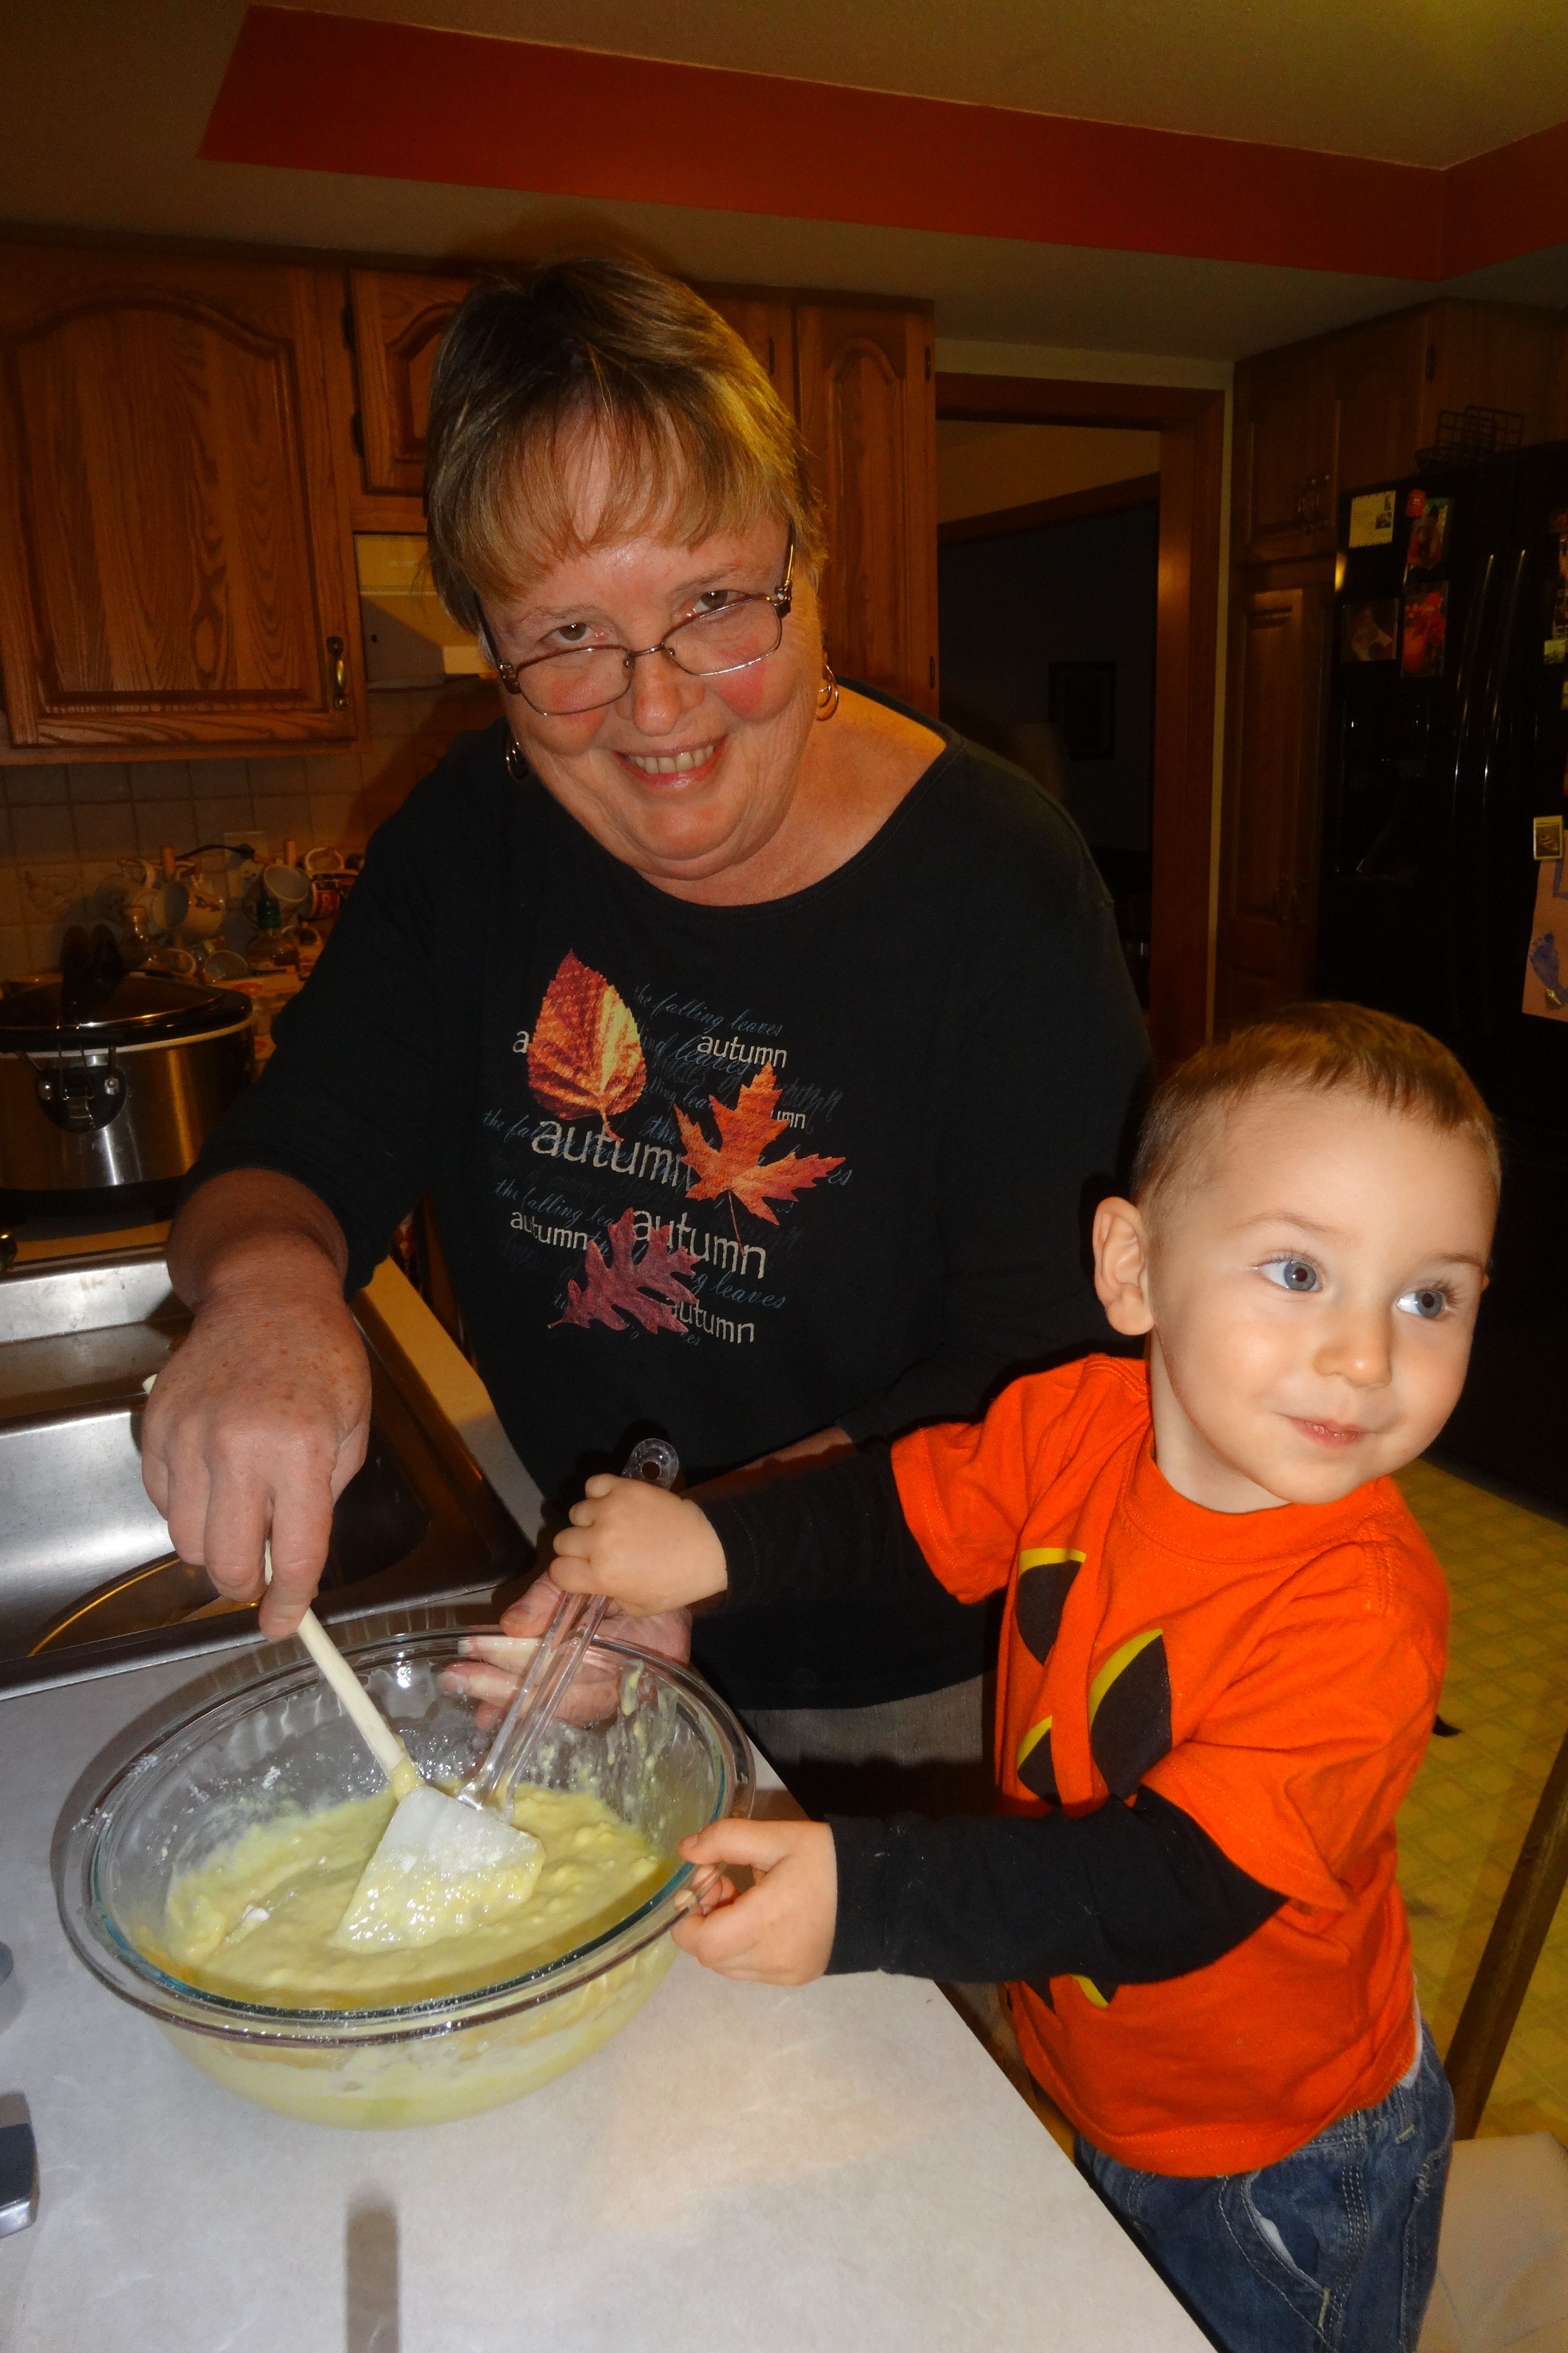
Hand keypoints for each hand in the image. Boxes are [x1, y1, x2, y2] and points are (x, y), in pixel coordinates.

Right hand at [141, 1246, 370, 1638]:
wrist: (268, 1294)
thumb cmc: (322, 1358)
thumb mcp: (352, 1428)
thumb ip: (323, 1498)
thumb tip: (293, 1561)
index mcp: (300, 1450)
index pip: (293, 1555)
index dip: (288, 1603)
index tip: (282, 1625)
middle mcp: (238, 1446)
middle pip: (225, 1563)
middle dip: (244, 1586)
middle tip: (259, 1578)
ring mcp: (189, 1436)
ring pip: (185, 1541)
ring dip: (213, 1548)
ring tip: (239, 1519)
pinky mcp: (157, 1427)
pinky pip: (162, 1501)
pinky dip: (186, 1509)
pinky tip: (213, 1481)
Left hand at [442, 1577, 694, 1727]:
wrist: (681, 1580)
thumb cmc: (639, 1578)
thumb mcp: (593, 1576)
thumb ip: (552, 1595)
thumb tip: (509, 1623)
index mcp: (632, 1654)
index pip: (564, 1669)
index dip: (516, 1663)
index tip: (475, 1649)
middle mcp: (625, 1685)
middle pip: (555, 1695)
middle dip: (501, 1686)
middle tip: (456, 1678)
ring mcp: (616, 1695)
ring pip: (555, 1706)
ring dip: (508, 1699)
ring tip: (465, 1691)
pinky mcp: (605, 1696)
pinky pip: (563, 1707)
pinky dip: (528, 1705)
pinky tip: (491, 1708)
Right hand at [550, 1474, 726, 1615]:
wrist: (707, 1547)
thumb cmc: (675, 1583)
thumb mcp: (637, 1606)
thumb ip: (606, 1595)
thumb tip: (589, 1584)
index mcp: (601, 1575)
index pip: (557, 1571)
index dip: (568, 1574)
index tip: (581, 1572)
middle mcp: (599, 1541)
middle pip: (562, 1541)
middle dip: (577, 1549)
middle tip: (598, 1550)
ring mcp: (611, 1510)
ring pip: (576, 1512)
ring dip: (589, 1521)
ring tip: (611, 1525)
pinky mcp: (624, 1488)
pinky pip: (594, 1484)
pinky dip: (599, 1493)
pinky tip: (614, 1504)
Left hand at [670, 1818, 837, 1984]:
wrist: (878, 1890)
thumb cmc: (827, 1860)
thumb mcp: (778, 1837)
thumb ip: (726, 1839)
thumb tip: (686, 1851)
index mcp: (767, 1922)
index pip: (703, 1943)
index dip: (689, 1917)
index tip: (706, 1882)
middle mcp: (773, 1958)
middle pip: (711, 1957)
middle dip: (705, 1921)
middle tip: (726, 1884)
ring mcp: (785, 1974)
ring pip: (728, 1966)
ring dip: (723, 1935)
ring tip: (746, 1900)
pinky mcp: (796, 1979)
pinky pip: (751, 1971)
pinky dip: (743, 1948)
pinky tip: (763, 1919)